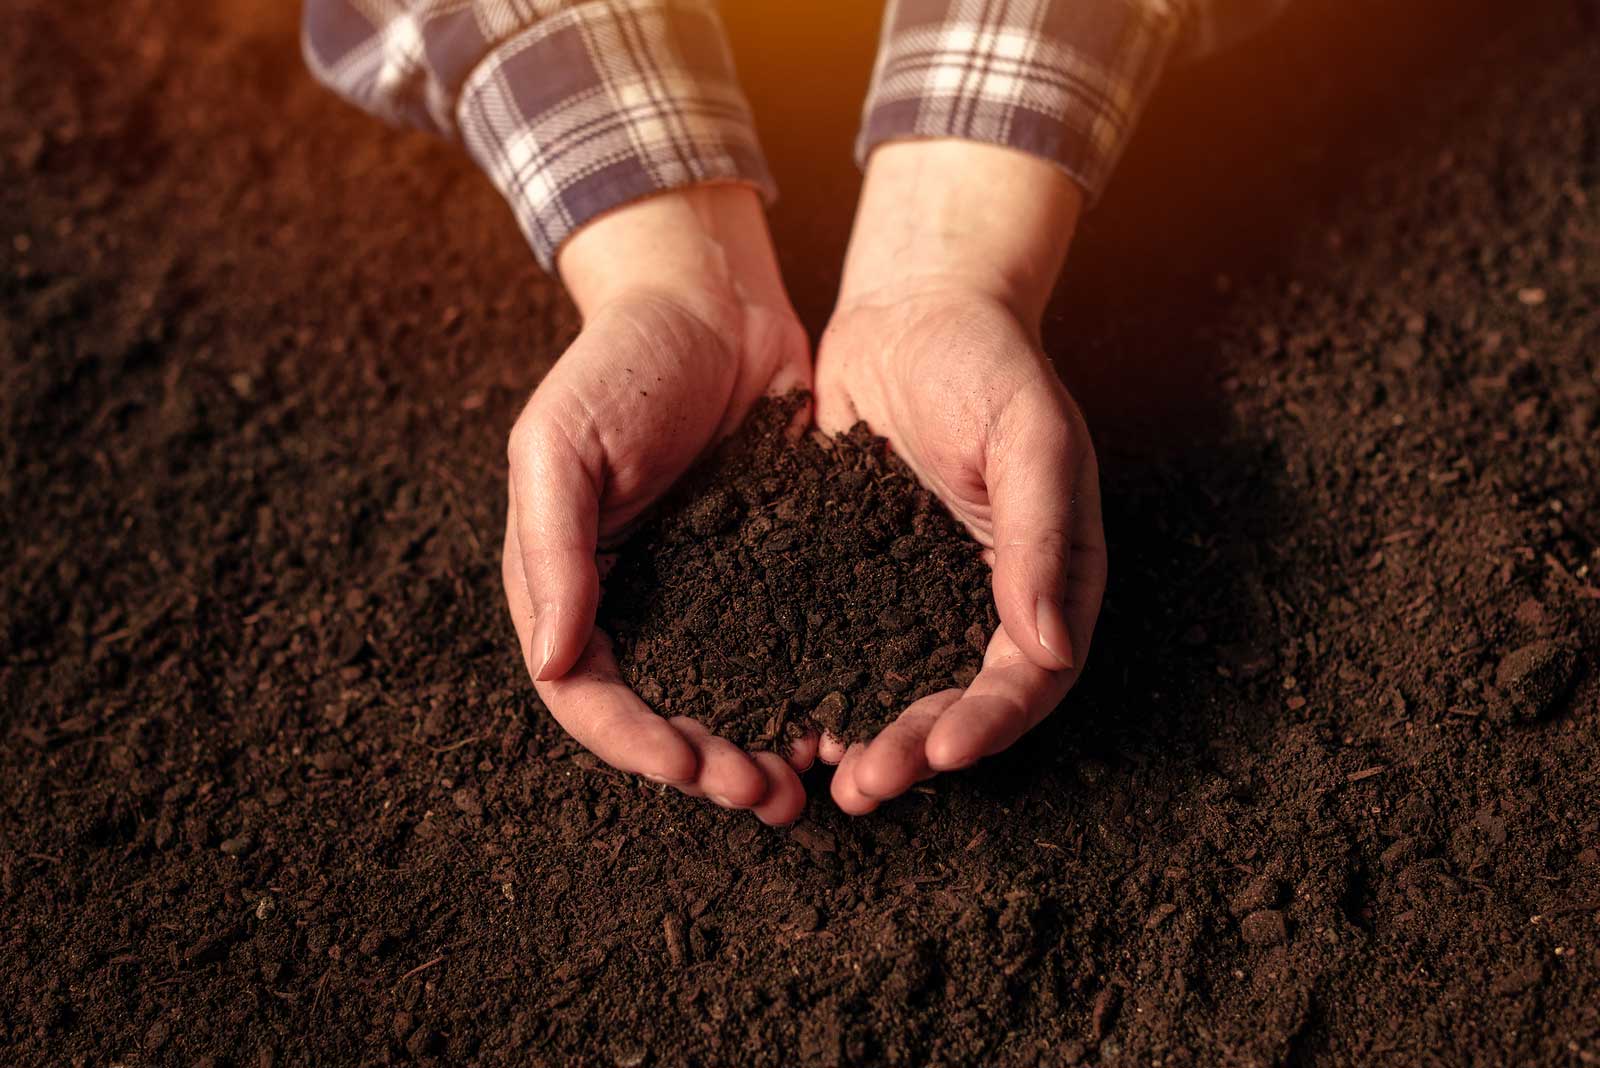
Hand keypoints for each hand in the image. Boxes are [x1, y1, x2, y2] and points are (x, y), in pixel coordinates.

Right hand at [502, 185, 813, 823]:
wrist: (714, 302)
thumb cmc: (621, 361)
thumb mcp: (560, 442)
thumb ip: (551, 548)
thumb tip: (552, 659)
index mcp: (569, 584)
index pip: (585, 694)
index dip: (633, 741)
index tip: (688, 765)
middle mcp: (633, 603)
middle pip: (659, 714)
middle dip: (705, 765)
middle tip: (763, 795)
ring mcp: (702, 593)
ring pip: (723, 698)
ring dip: (755, 748)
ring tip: (801, 784)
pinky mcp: (768, 573)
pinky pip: (782, 650)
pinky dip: (803, 692)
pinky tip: (840, 718)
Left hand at [813, 141, 1107, 813]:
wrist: (913, 306)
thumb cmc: (988, 359)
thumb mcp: (1030, 435)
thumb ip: (1042, 537)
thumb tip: (1051, 648)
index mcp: (1047, 576)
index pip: (1029, 677)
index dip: (989, 725)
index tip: (939, 754)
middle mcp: (983, 599)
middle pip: (958, 702)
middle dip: (915, 751)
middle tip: (860, 786)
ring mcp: (917, 590)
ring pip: (895, 685)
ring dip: (862, 734)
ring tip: (816, 774)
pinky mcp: (856, 573)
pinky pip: (840, 642)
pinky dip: (815, 682)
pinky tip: (775, 710)